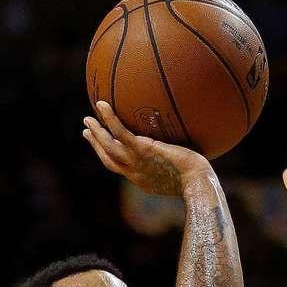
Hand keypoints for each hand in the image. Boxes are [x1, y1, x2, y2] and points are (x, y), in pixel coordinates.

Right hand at [82, 101, 211, 195]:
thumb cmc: (200, 178)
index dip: (111, 157)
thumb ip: (181, 159)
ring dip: (96, 133)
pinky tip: (101, 104)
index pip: (123, 168)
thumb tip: (190, 147)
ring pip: (109, 148)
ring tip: (87, 119)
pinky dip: (109, 118)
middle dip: (96, 146)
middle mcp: (136, 174)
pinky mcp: (141, 150)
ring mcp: (136, 163)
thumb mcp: (187, 169)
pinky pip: (120, 132)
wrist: (197, 183)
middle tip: (86, 132)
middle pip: (109, 159)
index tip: (105, 147)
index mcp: (144, 180)